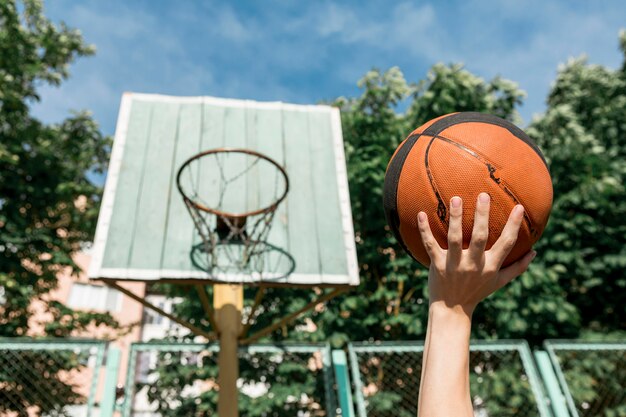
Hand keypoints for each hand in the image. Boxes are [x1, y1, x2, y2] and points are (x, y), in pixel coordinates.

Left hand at [417, 192, 535, 315]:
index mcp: (490, 266)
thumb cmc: (477, 291)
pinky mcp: (436, 264)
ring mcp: (453, 264)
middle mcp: (473, 264)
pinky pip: (429, 244)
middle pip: (480, 238)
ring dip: (456, 218)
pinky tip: (421, 213)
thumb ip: (518, 267)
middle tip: (483, 195)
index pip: (506, 244)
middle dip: (482, 216)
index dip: (513, 226)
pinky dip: (424, 230)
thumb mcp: (499, 282)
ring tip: (456, 198)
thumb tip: (535, 252)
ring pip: (454, 238)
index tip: (519, 207)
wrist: (451, 309)